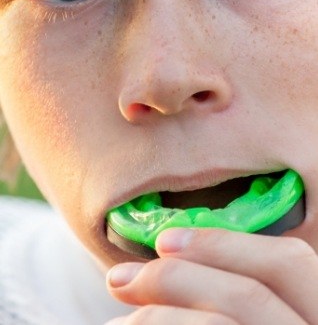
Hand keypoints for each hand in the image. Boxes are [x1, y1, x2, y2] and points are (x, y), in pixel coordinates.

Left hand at [105, 228, 317, 323]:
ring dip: (158, 314)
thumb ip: (244, 284)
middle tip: (120, 279)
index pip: (291, 261)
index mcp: (317, 306)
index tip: (165, 238)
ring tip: (119, 318)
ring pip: (222, 323)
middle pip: (249, 293)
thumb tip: (173, 253)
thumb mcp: (268, 308)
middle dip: (176, 279)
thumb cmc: (246, 320)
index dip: (226, 243)